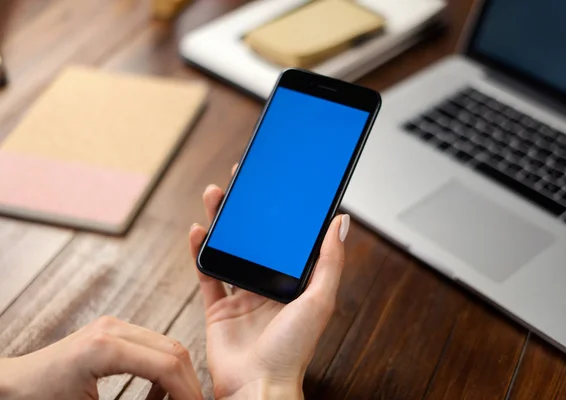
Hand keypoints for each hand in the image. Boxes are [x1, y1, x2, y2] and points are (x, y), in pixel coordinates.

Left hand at [0, 316, 201, 399]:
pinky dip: (162, 369)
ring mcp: (113, 326)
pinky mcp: (112, 331)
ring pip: (167, 345)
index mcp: (105, 348)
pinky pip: (151, 345)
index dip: (188, 391)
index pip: (167, 364)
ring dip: (177, 375)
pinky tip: (156, 394)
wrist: (10, 387)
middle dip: (189, 382)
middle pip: (174, 349)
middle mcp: (112, 329)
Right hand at [189, 165, 349, 399]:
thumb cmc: (292, 351)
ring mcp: (242, 296)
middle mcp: (268, 286)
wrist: (257, 386)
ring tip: (215, 195)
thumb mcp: (320, 300)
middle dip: (246, 209)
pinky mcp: (218, 308)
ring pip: (229, 250)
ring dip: (221, 223)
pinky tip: (198, 232)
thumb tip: (342, 222)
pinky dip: (200, 253)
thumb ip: (330, 261)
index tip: (276, 184)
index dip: (280, 211)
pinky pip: (207, 275)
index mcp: (294, 283)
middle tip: (241, 180)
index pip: (286, 238)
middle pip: (254, 239)